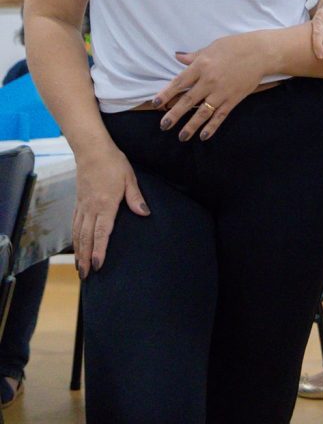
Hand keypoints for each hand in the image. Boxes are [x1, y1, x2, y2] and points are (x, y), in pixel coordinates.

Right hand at [72, 147, 148, 278]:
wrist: (92, 150)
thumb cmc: (113, 163)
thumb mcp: (129, 178)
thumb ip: (135, 197)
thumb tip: (144, 213)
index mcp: (106, 204)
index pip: (102, 232)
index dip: (100, 250)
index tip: (98, 265)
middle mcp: (91, 208)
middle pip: (87, 237)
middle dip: (86, 258)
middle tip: (85, 275)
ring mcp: (82, 206)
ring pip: (78, 233)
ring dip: (78, 252)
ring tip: (79, 268)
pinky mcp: (78, 202)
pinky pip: (74, 224)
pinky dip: (74, 238)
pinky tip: (75, 246)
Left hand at [152, 34, 267, 141]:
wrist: (260, 53)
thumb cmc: (235, 46)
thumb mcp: (212, 47)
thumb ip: (194, 56)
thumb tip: (178, 57)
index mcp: (201, 65)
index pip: (179, 82)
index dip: (166, 94)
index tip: (155, 104)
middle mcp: (209, 81)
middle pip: (187, 100)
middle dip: (174, 114)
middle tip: (163, 125)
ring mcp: (221, 92)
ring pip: (202, 112)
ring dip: (191, 126)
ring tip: (181, 136)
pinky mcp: (233, 99)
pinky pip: (220, 116)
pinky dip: (211, 127)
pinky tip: (203, 136)